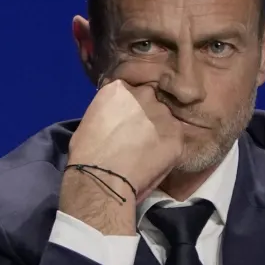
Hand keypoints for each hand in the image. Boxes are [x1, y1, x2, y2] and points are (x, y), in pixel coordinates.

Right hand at [59, 80, 183, 234]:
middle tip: (138, 133)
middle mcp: (144, 94)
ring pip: (165, 118)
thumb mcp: (93, 118)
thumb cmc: (87, 152)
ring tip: (149, 148)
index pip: (131, 90)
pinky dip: (168, 146)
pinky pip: (174, 137)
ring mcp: (163, 113)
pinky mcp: (176, 134)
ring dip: (159, 128)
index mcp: (120, 88)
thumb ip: (111, 109)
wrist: (102, 176)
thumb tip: (120, 115)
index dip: (129, 106)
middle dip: (146, 113)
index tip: (126, 118)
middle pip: (150, 100)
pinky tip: (156, 158)